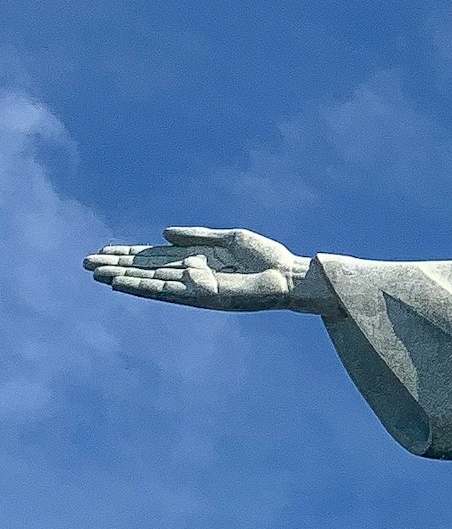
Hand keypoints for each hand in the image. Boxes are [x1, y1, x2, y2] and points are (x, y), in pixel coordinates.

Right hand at [84, 227, 317, 309]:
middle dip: (117, 266)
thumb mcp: (229, 238)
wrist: (289, 276)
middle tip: (85, 264)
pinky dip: (142, 287)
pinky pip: (165, 291)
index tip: (103, 252)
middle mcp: (189, 276)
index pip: (153, 258)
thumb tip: (163, 233)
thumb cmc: (266, 258)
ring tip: (95, 274)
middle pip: (145, 270)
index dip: (128, 255)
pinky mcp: (200, 295)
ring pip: (148, 282)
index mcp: (195, 261)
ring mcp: (193, 287)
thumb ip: (196, 236)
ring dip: (122, 278)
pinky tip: (121, 284)